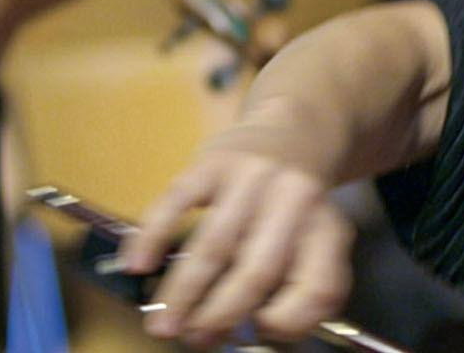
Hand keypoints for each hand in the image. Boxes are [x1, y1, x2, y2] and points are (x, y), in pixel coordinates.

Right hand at [122, 136, 353, 346]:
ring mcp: (253, 178)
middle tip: (193, 338)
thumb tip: (235, 333)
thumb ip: (291, 286)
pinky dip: (152, 238)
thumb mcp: (315, 241)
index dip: (291, 320)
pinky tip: (136, 267)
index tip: (261, 330)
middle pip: (259, 271)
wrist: (291, 131)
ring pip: (214, 246)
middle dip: (220, 315)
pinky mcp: (214, 162)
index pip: (320, 286)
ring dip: (182, 294)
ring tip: (162, 324)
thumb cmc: (295, 206)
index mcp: (327, 230)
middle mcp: (296, 201)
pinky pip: (176, 202)